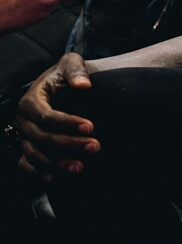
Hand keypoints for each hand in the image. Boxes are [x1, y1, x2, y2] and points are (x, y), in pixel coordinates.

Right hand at [15, 53, 99, 180]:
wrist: (59, 89)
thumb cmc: (65, 76)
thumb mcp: (70, 63)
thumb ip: (76, 70)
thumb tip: (84, 85)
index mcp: (31, 101)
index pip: (47, 116)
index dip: (68, 123)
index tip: (91, 126)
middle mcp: (24, 121)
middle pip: (42, 138)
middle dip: (69, 144)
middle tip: (95, 147)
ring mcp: (24, 138)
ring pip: (35, 155)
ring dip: (57, 164)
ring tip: (81, 168)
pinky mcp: (28, 149)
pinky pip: (27, 166)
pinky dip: (39, 173)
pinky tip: (56, 179)